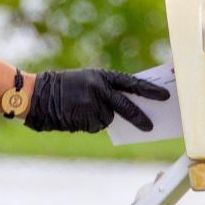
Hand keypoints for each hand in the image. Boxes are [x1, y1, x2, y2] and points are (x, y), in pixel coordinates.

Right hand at [24, 69, 170, 133]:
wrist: (39, 95)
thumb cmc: (66, 86)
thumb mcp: (88, 80)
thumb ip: (107, 90)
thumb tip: (127, 108)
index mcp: (103, 76)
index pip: (132, 83)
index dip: (150, 90)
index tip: (165, 96)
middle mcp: (100, 90)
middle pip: (127, 106)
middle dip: (139, 118)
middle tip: (151, 128)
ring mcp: (93, 106)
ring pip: (108, 119)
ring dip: (100, 118)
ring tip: (81, 108)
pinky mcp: (85, 120)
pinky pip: (96, 126)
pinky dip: (89, 124)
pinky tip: (76, 115)